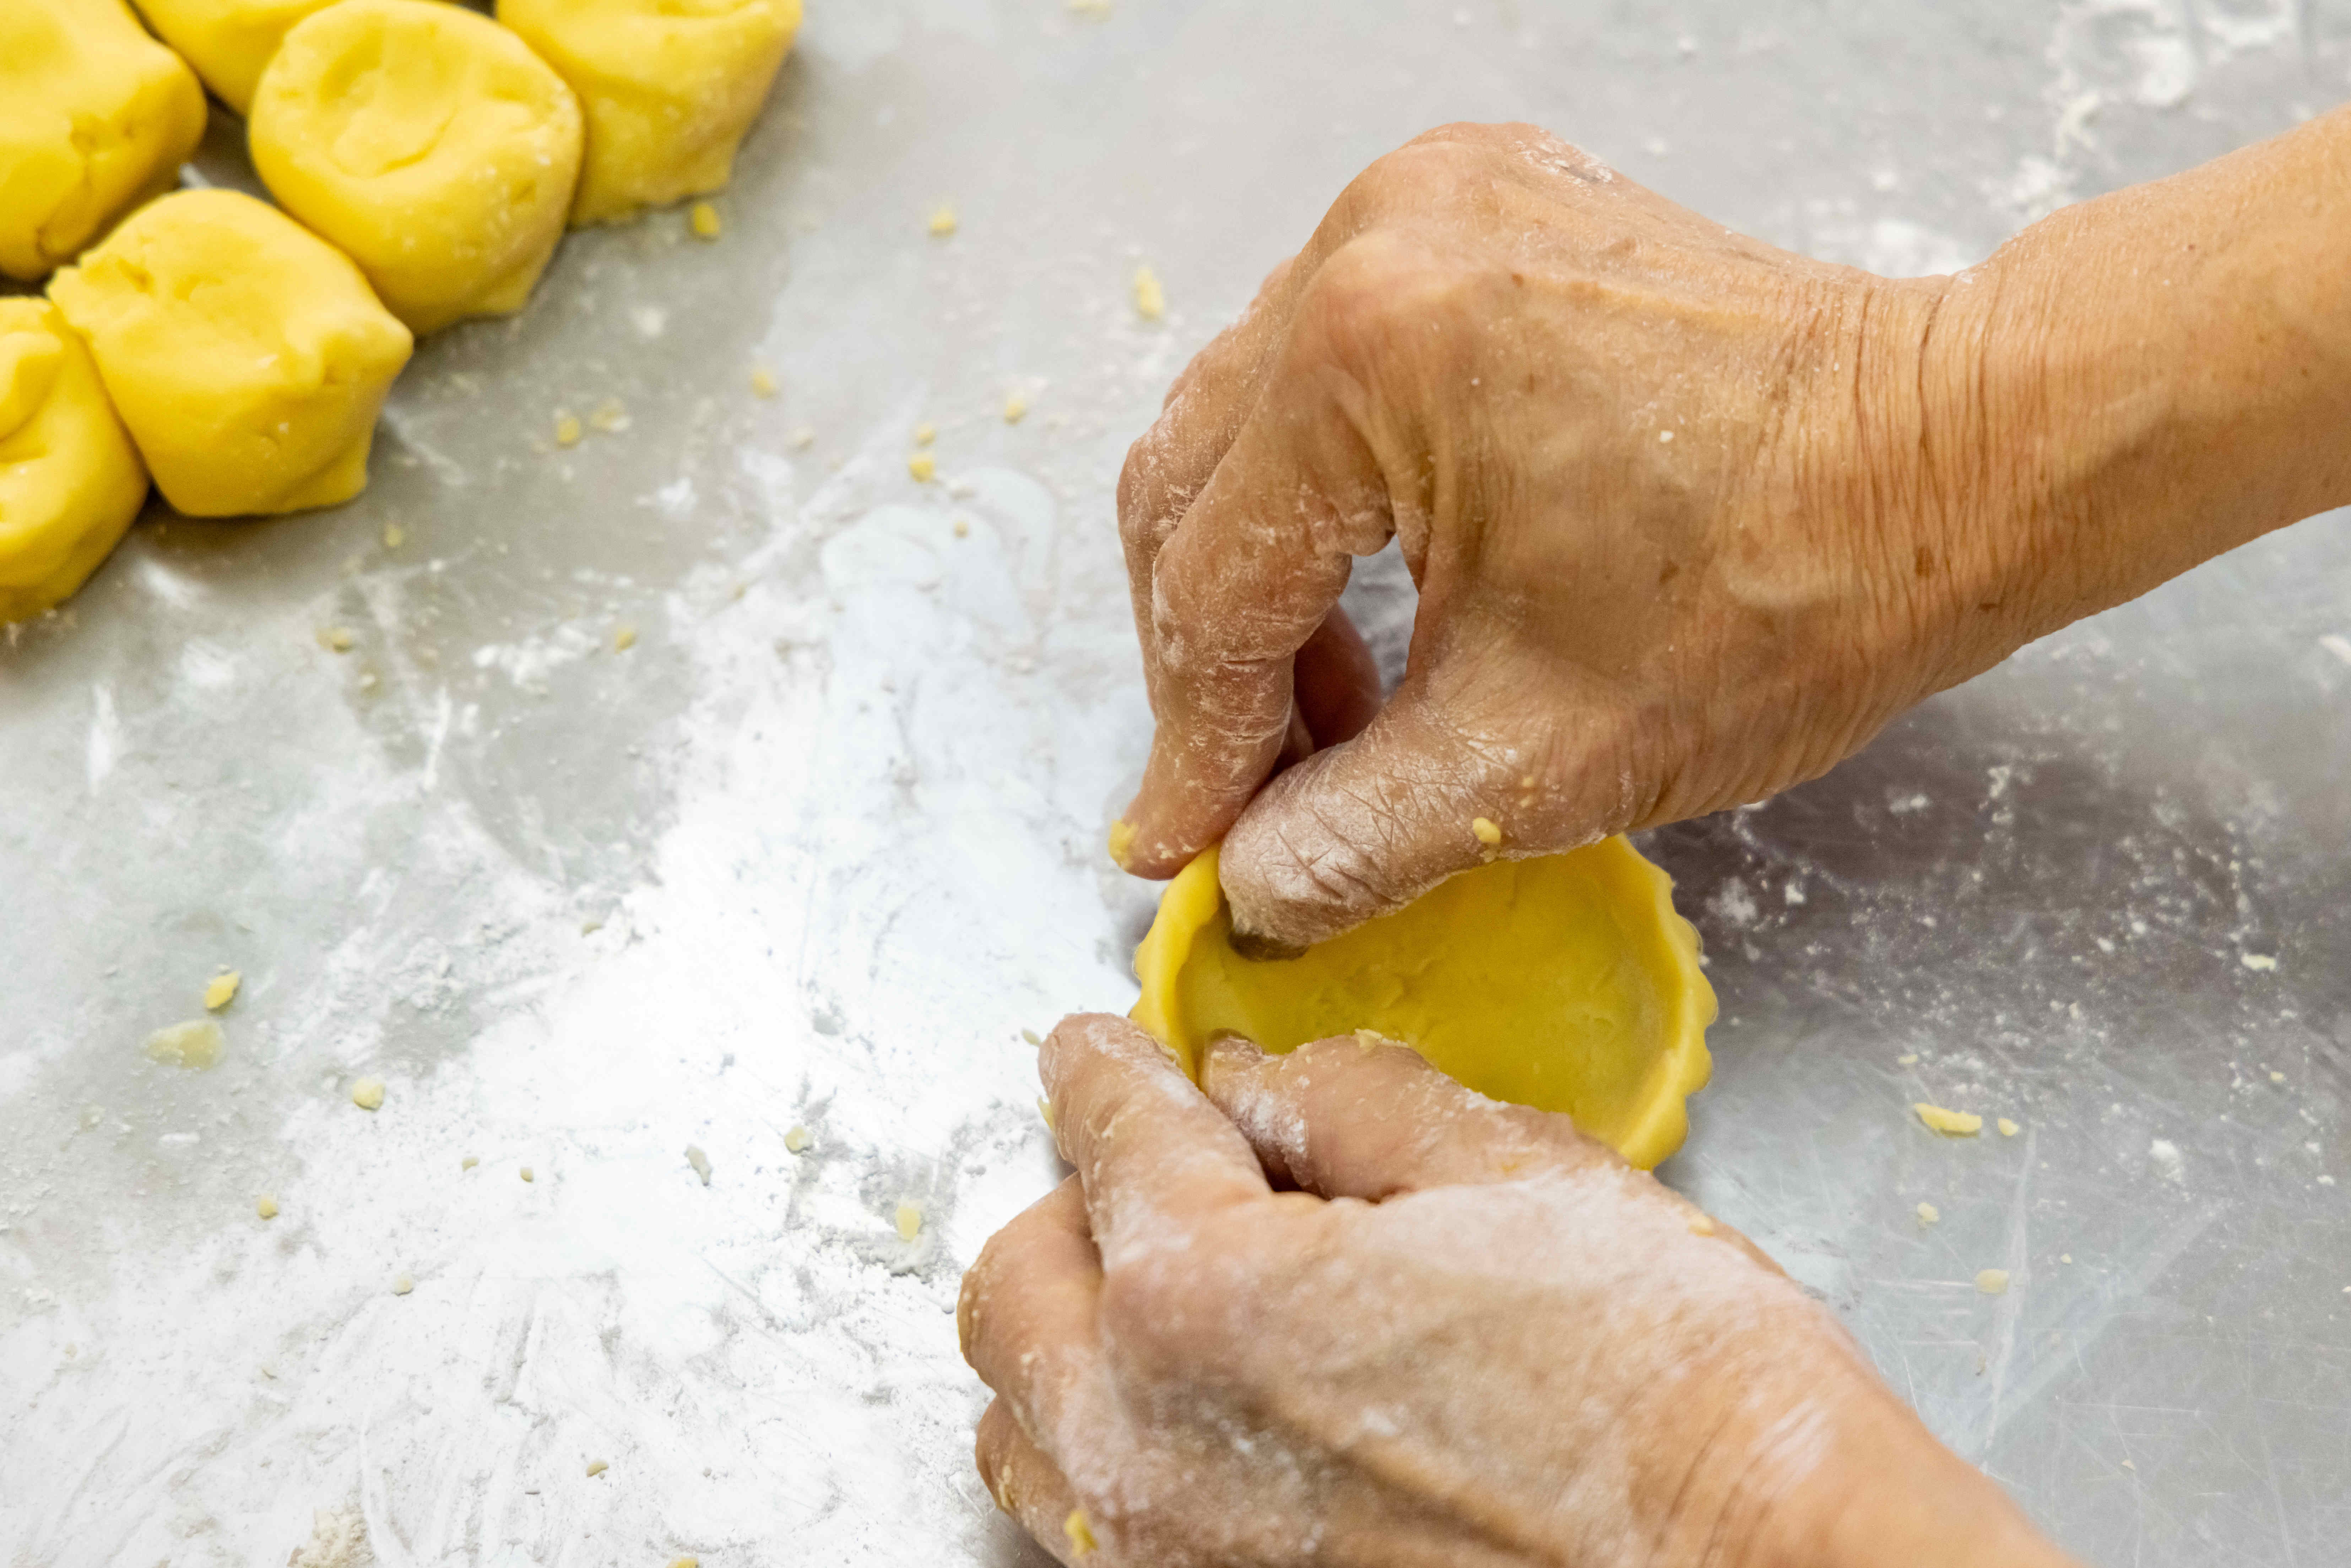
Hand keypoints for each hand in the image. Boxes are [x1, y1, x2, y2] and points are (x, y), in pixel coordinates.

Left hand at [960, 1014, 2073, 1567]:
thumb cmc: (1673, 1393)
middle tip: (1167, 1177)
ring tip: (1182, 1305)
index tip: (1100, 1052)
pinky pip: (1103, 1530)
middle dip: (1078, 1210)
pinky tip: (1226, 1423)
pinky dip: (1127, 1454)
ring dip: (1081, 1345)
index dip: (1103, 1070)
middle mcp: (1148, 1446)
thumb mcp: (1517, 1175)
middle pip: (1014, 1291)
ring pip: (1031, 1431)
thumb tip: (1260, 1079)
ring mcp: (1173, 1564)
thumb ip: (1352, 1105)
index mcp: (1202, 1294)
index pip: (1108, 1134)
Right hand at [1111, 116, 2350, 949]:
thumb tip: (1242, 889)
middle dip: (1214, 659)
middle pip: (1197, 486)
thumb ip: (1351, 839)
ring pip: (1253, 425)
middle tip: (1249, 790)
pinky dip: (1335, 491)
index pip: (1213, 586)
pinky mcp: (1482, 212)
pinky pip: (1335, 365)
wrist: (1959, 460)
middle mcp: (1376, 240)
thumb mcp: (1535, 758)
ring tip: (1334, 710)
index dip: (1190, 745)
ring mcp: (1428, 205)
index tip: (1175, 845)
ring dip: (1270, 577)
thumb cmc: (1787, 588)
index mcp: (1370, 351)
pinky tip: (1386, 591)